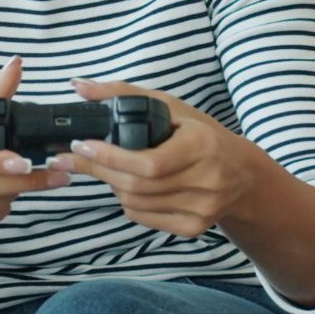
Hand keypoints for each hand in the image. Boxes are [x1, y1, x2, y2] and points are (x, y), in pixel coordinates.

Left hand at [50, 78, 264, 238]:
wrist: (242, 174)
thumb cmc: (201, 135)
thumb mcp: (170, 106)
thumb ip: (123, 94)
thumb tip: (79, 86)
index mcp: (202, 146)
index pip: (148, 163)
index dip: (110, 157)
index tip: (80, 144)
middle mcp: (206, 181)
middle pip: (136, 185)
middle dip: (97, 169)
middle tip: (72, 157)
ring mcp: (201, 209)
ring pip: (135, 203)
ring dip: (110, 184)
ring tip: (105, 167)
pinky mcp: (193, 227)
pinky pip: (143, 217)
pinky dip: (127, 201)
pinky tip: (127, 185)